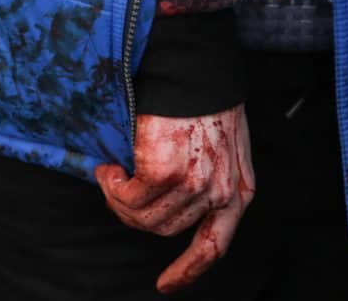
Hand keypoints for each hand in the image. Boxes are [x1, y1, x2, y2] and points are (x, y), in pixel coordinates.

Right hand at [94, 106, 254, 294]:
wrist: (193, 68)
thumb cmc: (204, 97)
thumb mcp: (224, 144)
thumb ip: (210, 175)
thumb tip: (173, 199)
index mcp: (237, 190)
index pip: (214, 246)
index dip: (189, 270)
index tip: (165, 285)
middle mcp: (218, 194)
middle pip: (166, 230)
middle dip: (135, 215)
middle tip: (118, 190)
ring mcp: (192, 185)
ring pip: (143, 217)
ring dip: (119, 200)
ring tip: (111, 174)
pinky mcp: (164, 172)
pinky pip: (128, 196)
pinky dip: (112, 185)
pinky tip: (109, 168)